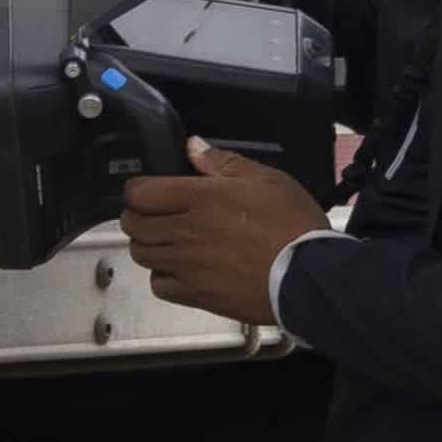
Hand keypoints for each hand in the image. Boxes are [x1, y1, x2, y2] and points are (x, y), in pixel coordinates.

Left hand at [115, 142, 327, 328]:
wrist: (307, 276)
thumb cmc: (292, 227)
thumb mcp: (265, 179)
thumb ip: (223, 162)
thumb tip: (194, 146)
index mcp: (199, 199)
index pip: (140, 192)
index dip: (137, 188)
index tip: (145, 189)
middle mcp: (185, 233)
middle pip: (134, 224)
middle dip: (137, 215)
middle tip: (151, 213)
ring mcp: (187, 266)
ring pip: (142, 255)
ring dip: (147, 245)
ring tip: (164, 240)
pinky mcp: (196, 295)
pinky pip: (159, 286)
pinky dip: (162, 277)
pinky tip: (177, 269)